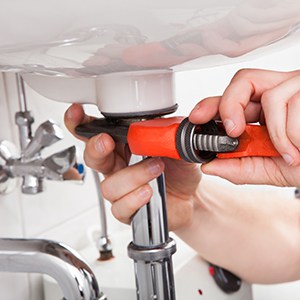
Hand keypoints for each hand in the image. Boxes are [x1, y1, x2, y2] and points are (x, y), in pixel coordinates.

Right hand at [64, 103, 201, 229]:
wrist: (191, 196)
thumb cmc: (179, 169)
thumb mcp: (177, 146)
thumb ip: (166, 133)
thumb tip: (157, 124)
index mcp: (125, 147)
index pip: (97, 133)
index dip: (81, 123)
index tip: (77, 113)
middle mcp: (118, 167)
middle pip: (92, 158)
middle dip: (95, 148)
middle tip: (106, 142)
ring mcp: (122, 189)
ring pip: (109, 185)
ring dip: (132, 175)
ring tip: (156, 169)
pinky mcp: (128, 209)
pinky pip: (120, 207)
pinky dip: (134, 199)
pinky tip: (148, 192)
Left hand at [189, 68, 299, 186]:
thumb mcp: (271, 169)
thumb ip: (240, 168)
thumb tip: (209, 166)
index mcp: (267, 110)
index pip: (233, 96)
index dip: (212, 103)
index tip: (196, 117)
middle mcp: (281, 93)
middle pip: (243, 80)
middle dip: (230, 105)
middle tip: (233, 130)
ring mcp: (299, 87)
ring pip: (270, 96)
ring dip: (276, 134)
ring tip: (289, 152)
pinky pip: (289, 104)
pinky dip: (290, 134)